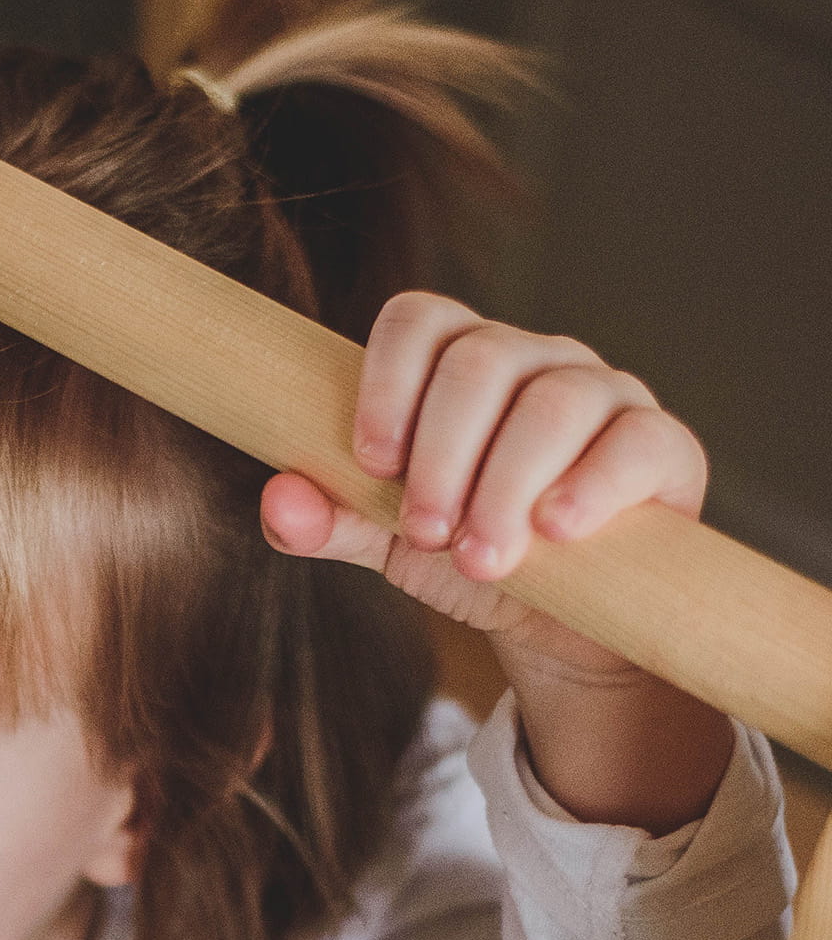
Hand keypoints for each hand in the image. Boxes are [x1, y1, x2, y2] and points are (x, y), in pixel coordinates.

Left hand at [259, 291, 708, 685]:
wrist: (555, 619)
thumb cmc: (465, 554)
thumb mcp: (387, 543)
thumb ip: (331, 519)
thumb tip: (277, 501)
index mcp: (459, 365)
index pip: (420, 320)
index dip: (386, 382)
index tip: (371, 462)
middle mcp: (533, 361)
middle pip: (480, 362)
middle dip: (441, 456)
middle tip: (424, 533)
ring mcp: (603, 394)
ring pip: (553, 404)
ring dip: (503, 486)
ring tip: (480, 558)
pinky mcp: (661, 446)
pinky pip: (632, 442)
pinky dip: (588, 487)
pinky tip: (555, 530)